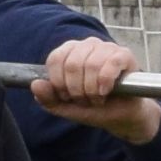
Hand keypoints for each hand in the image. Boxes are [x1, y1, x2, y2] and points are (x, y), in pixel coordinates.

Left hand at [32, 34, 160, 145]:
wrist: (121, 116)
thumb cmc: (94, 107)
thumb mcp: (66, 107)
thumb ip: (48, 98)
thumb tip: (35, 84)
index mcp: (70, 52)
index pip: (55, 59)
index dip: (59, 82)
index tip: (67, 96)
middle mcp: (88, 45)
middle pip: (72, 64)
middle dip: (76, 90)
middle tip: (84, 100)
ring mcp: (107, 47)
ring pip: (92, 65)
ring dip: (92, 89)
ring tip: (97, 98)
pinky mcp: (125, 55)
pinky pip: (111, 64)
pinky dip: (105, 82)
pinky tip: (106, 92)